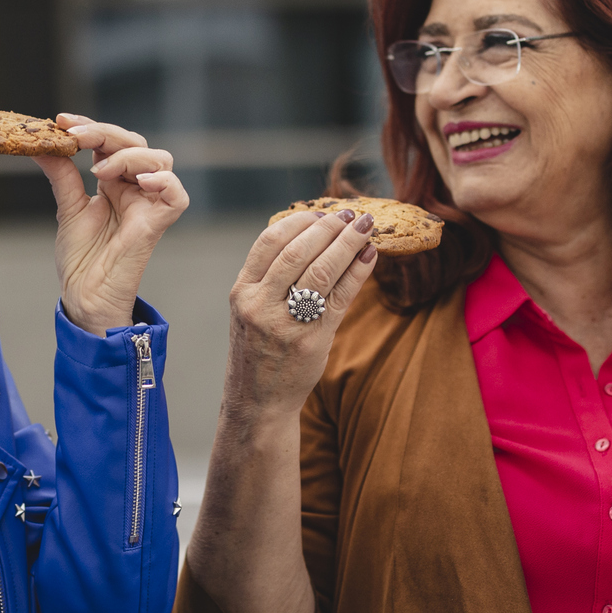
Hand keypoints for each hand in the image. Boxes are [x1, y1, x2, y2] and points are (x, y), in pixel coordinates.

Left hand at [37, 115, 189, 336]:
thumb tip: (43, 143)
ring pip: (159, 160)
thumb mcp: (68, 208)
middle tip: (75, 136)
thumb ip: (62, 174)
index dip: (91, 127)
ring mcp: (148, 204)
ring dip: (128, 156)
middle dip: (105, 133)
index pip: (111, 142)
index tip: (62, 121)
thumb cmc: (81, 259)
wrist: (84, 296)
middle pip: (136, 143)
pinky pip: (176, 195)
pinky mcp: (157, 224)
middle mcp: (135, 189)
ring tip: (98, 172)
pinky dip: (163, 182)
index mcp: (114, 182)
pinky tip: (139, 181)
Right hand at [221, 209, 380, 420]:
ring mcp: (285, 322)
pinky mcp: (312, 339)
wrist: (257, 400)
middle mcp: (259, 304)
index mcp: (242, 292)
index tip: (320, 212)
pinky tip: (369, 257)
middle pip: (298, 251)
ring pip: (320, 269)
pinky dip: (357, 272)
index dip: (299, 221)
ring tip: (365, 228)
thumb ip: (271, 278)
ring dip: (347, 243)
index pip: (269, 242)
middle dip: (329, 227)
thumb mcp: (251, 310)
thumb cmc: (259, 350)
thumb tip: (314, 237)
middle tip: (351, 215)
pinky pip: (340, 296)